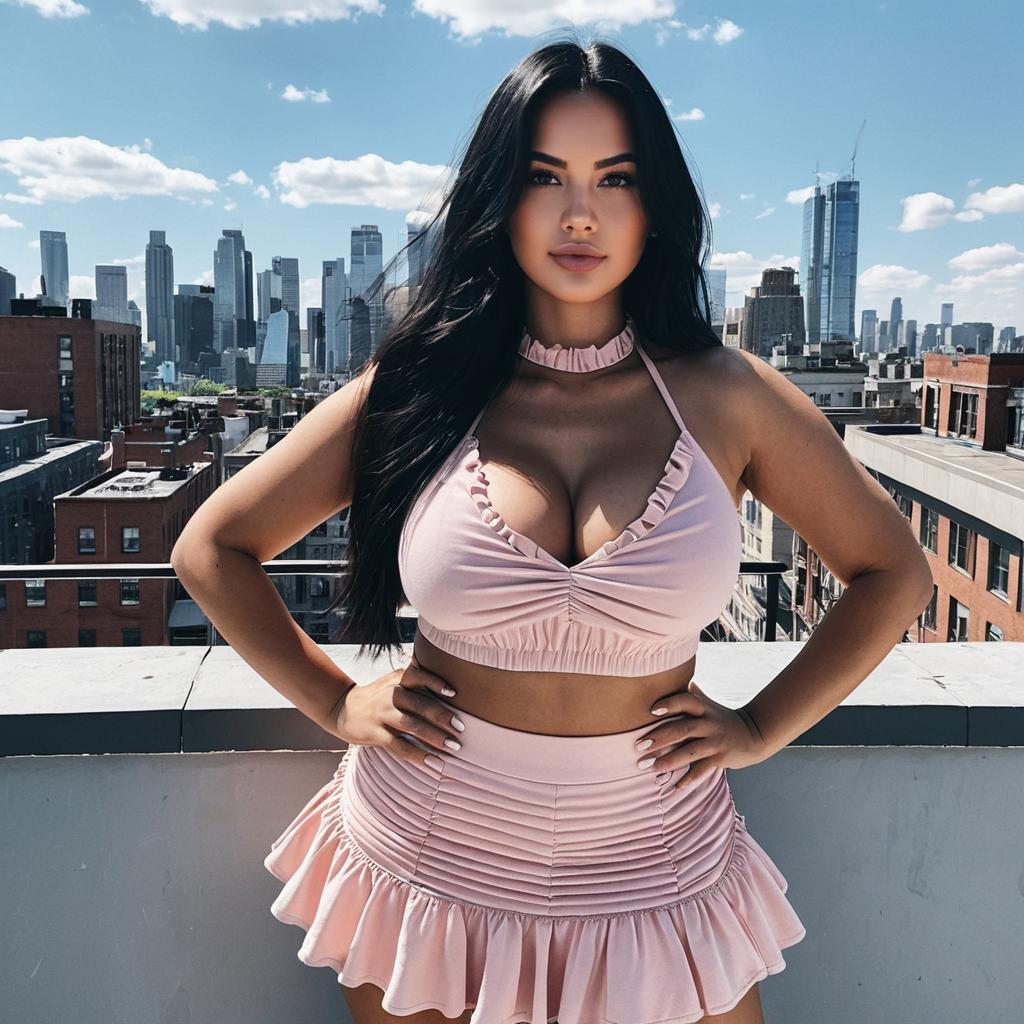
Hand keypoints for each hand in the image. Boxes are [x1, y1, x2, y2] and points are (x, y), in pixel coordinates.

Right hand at [330, 653, 463, 770]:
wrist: (342, 708)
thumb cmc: (378, 695)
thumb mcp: (392, 680)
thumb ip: (415, 677)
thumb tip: (444, 674)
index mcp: (397, 680)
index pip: (418, 676)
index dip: (436, 683)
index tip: (454, 693)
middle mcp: (390, 695)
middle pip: (420, 704)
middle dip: (443, 717)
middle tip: (462, 728)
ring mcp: (382, 714)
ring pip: (412, 726)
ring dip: (435, 737)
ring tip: (453, 747)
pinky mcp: (375, 734)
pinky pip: (399, 746)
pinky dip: (418, 755)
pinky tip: (433, 762)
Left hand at [634, 679, 769, 788]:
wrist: (754, 734)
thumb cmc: (722, 718)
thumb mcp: (708, 703)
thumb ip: (690, 693)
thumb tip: (674, 673)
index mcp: (703, 708)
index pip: (685, 701)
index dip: (670, 704)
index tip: (651, 710)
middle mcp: (709, 723)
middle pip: (682, 729)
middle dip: (658, 738)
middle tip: (638, 746)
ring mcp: (715, 742)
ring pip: (689, 752)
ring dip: (667, 761)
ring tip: (648, 767)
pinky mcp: (721, 759)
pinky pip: (702, 770)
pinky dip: (689, 779)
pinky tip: (675, 786)